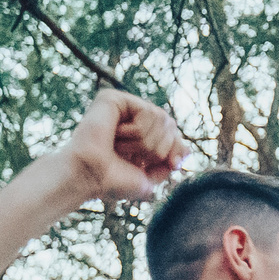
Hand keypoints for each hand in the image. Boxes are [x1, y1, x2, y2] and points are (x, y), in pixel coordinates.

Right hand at [57, 88, 189, 205]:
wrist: (90, 176)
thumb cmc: (113, 180)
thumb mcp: (150, 177)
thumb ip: (168, 162)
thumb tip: (188, 148)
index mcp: (139, 135)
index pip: (173, 134)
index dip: (178, 148)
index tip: (174, 164)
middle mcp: (130, 118)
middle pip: (170, 125)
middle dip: (158, 148)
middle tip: (133, 158)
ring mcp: (122, 107)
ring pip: (161, 118)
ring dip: (144, 142)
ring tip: (121, 147)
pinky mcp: (113, 98)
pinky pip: (147, 111)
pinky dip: (137, 131)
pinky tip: (117, 135)